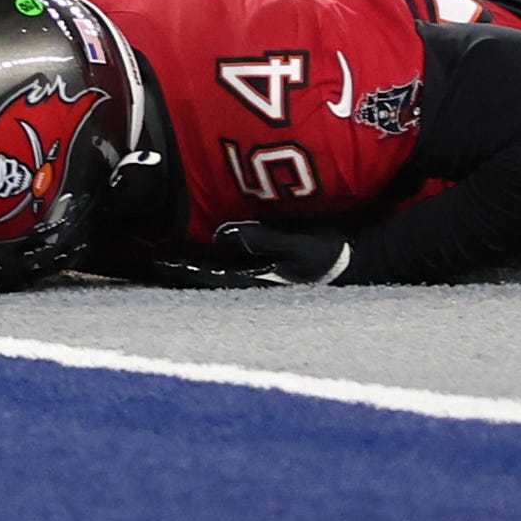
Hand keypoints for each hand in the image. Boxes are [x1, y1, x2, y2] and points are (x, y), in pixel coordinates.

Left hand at [146, 220, 352, 286]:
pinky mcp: (274, 275)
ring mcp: (266, 283)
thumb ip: (260, 239)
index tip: (156, 262)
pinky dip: (217, 265)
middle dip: (183, 273)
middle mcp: (258, 286)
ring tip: (172, 260)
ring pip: (221, 277)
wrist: (366, 263)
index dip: (182, 270)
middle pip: (210, 281)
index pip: (209, 277)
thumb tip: (220, 234)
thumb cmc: (333, 254)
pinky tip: (210, 256)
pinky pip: (236, 272)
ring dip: (198, 270)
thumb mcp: (298, 243)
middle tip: (154, 262)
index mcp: (259, 282)